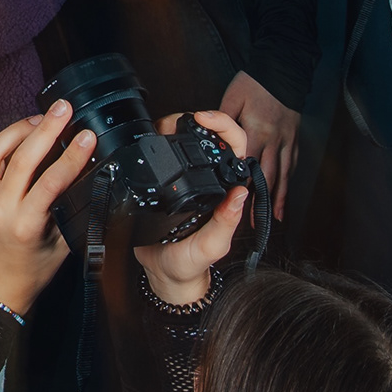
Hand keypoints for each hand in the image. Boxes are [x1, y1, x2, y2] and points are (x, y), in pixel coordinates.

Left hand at [0, 104, 95, 314]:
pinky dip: (5, 142)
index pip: (50, 181)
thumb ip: (71, 211)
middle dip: (46, 128)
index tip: (87, 137)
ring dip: (20, 129)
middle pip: (23, 157)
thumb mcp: (61, 246)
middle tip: (64, 109)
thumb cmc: (29, 272)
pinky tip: (22, 135)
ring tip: (42, 118)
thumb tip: (86, 178)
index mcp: (24, 225)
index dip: (72, 156)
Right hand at [133, 110, 251, 306]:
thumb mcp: (211, 248)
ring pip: (185, 139)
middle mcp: (209, 181)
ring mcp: (186, 178)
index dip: (223, 128)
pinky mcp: (163, 180)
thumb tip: (240, 195)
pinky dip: (157, 139)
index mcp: (225, 191)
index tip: (205, 121)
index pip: (235, 148)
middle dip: (197, 117)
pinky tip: (151, 139)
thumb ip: (226, 224)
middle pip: (211, 135)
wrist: (162, 274)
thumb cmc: (190, 264)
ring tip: (163, 127)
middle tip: (182, 120)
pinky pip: (163, 152)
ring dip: (175, 125)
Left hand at [216, 72, 298, 218]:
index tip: (236, 203)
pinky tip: (285, 196)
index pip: (245, 163)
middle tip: (252, 223)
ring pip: (281, 174)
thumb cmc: (256, 81)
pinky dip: (288, 183)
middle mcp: (273, 139)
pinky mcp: (294, 138)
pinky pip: (291, 165)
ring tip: (271, 218)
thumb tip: (207, 132)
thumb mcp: (232, 98)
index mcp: (256, 130)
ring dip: (276, 198)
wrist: (284, 67)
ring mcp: (286, 140)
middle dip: (259, 202)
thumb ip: (222, 120)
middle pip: (266, 176)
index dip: (240, 185)